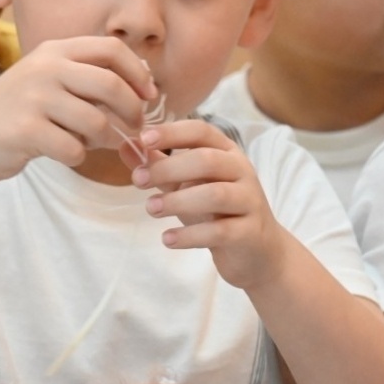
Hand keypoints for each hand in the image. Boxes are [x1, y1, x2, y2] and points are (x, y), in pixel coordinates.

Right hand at [0, 36, 155, 183]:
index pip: (112, 50)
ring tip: (90, 143)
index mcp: (54, 51)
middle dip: (132, 112)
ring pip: (97, 122)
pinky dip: (76, 157)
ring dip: (104, 140)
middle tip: (134, 129)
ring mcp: (34, 98)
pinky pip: (74, 149)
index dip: (138, 73)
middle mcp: (45, 68)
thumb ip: (85, 77)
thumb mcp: (46, 79)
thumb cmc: (15, 112)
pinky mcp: (26, 130)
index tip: (149, 95)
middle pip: (111, 85)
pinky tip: (62, 153)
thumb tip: (143, 86)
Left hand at [130, 118, 286, 289]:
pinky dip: (189, 235)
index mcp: (227, 153)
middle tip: (138, 181)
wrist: (257, 252)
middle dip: (168, 168)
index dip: (172, 133)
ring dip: (177, 200)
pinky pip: (220, 231)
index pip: (201, 132)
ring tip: (151, 208)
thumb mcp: (186, 184)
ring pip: (215, 195)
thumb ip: (159, 165)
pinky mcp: (249, 232)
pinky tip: (167, 239)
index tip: (142, 138)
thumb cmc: (218, 212)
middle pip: (207, 160)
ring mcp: (249, 202)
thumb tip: (125, 145)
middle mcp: (242, 172)